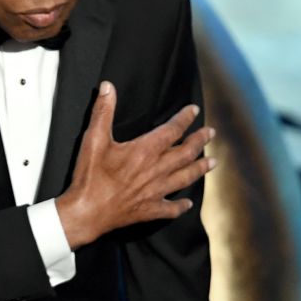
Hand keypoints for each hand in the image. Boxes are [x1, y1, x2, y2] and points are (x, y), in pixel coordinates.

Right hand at [57, 82, 216, 249]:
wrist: (87, 212)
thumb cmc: (90, 176)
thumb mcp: (93, 139)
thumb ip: (103, 111)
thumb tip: (108, 87)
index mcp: (145, 151)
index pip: (172, 130)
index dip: (184, 118)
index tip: (194, 110)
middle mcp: (156, 170)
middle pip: (186, 153)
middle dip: (200, 141)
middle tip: (211, 133)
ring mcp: (155, 191)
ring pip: (185, 177)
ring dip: (200, 168)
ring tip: (213, 162)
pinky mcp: (149, 209)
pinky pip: (171, 208)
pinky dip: (181, 205)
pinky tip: (188, 203)